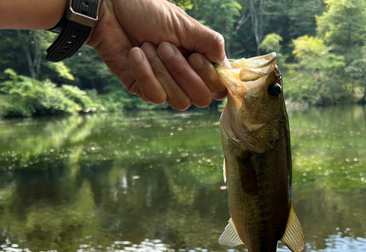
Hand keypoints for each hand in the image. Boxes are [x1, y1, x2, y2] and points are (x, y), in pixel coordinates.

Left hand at [86, 0, 228, 108]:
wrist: (111, 9)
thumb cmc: (149, 12)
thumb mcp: (186, 25)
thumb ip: (211, 45)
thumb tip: (228, 68)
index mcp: (200, 62)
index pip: (218, 89)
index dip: (208, 78)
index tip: (194, 56)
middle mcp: (186, 78)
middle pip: (201, 99)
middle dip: (183, 73)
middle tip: (165, 46)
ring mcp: (165, 86)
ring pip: (178, 101)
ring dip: (162, 70)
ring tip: (148, 46)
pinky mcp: (143, 90)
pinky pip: (154, 96)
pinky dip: (145, 72)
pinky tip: (135, 53)